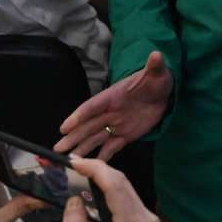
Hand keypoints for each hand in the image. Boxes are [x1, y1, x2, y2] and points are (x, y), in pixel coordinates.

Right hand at [56, 51, 174, 160]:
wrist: (164, 93)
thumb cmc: (156, 80)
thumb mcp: (157, 73)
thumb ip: (154, 66)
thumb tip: (156, 54)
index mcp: (113, 96)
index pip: (92, 106)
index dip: (78, 116)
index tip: (64, 127)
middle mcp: (110, 111)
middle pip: (88, 125)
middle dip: (73, 137)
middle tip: (57, 149)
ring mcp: (117, 124)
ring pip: (95, 138)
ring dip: (82, 148)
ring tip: (69, 160)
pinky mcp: (126, 135)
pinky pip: (112, 147)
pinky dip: (103, 156)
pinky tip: (94, 167)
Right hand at [62, 158, 158, 221]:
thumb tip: (74, 200)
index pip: (116, 185)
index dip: (96, 168)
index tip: (76, 162)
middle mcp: (146, 219)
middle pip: (122, 182)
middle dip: (98, 169)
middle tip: (75, 164)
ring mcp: (149, 220)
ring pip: (126, 187)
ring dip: (104, 178)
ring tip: (81, 173)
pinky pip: (128, 198)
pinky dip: (111, 190)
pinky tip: (95, 189)